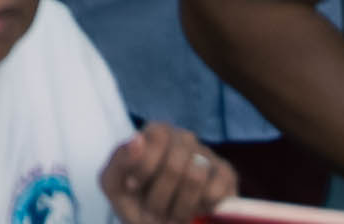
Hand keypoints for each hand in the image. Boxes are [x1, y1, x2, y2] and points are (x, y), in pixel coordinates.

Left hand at [99, 125, 241, 223]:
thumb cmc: (138, 204)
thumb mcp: (117, 186)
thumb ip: (119, 162)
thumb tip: (137, 139)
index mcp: (156, 133)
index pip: (156, 135)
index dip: (144, 167)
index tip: (134, 188)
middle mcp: (184, 138)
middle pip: (175, 165)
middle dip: (159, 197)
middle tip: (154, 208)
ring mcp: (208, 155)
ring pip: (195, 178)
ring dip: (178, 208)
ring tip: (172, 211)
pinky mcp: (227, 175)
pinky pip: (214, 192)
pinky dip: (200, 209)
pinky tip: (193, 210)